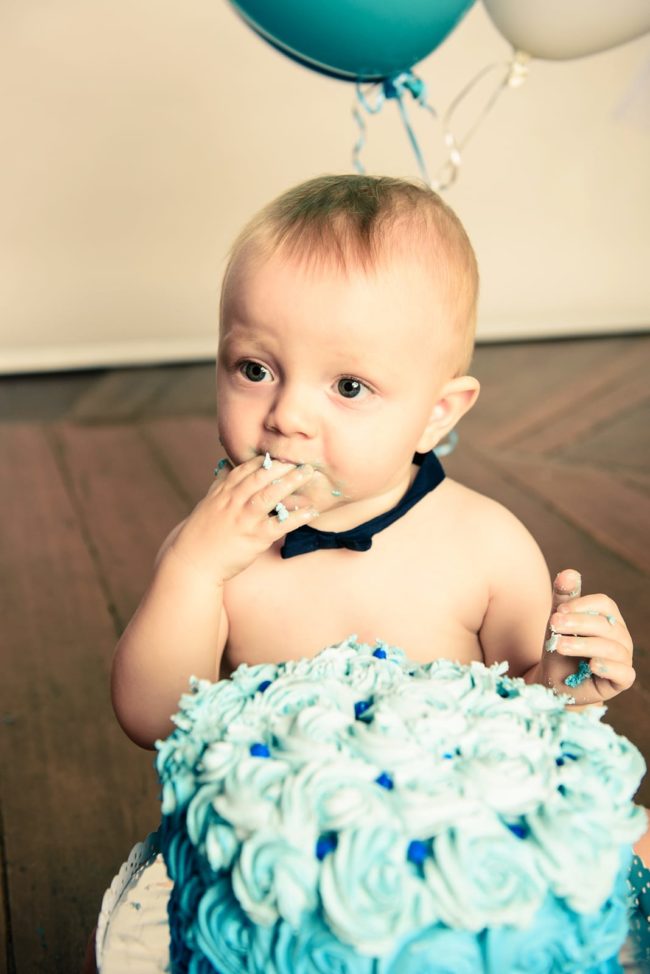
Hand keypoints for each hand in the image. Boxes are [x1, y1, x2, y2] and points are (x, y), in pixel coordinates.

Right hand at [168, 455, 317, 582]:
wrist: (192, 560)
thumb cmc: (203, 531)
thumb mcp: (209, 502)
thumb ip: (220, 483)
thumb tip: (225, 464)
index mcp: (224, 491)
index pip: (246, 468)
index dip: (265, 460)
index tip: (281, 454)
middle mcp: (233, 501)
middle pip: (260, 477)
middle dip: (281, 466)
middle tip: (301, 460)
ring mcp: (244, 519)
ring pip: (269, 495)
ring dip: (290, 483)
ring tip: (308, 474)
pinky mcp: (254, 537)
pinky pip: (279, 524)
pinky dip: (296, 516)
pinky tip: (311, 511)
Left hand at [540, 568, 634, 704]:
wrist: (554, 679)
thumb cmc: (560, 646)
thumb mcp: (558, 621)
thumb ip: (563, 598)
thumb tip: (569, 572)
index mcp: (609, 618)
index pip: (604, 604)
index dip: (582, 605)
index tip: (558, 611)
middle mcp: (621, 636)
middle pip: (606, 625)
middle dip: (578, 623)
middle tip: (553, 625)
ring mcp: (623, 658)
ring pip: (611, 648)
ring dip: (583, 645)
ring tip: (559, 645)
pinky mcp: (621, 680)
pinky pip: (623, 673)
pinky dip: (609, 668)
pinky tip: (592, 664)